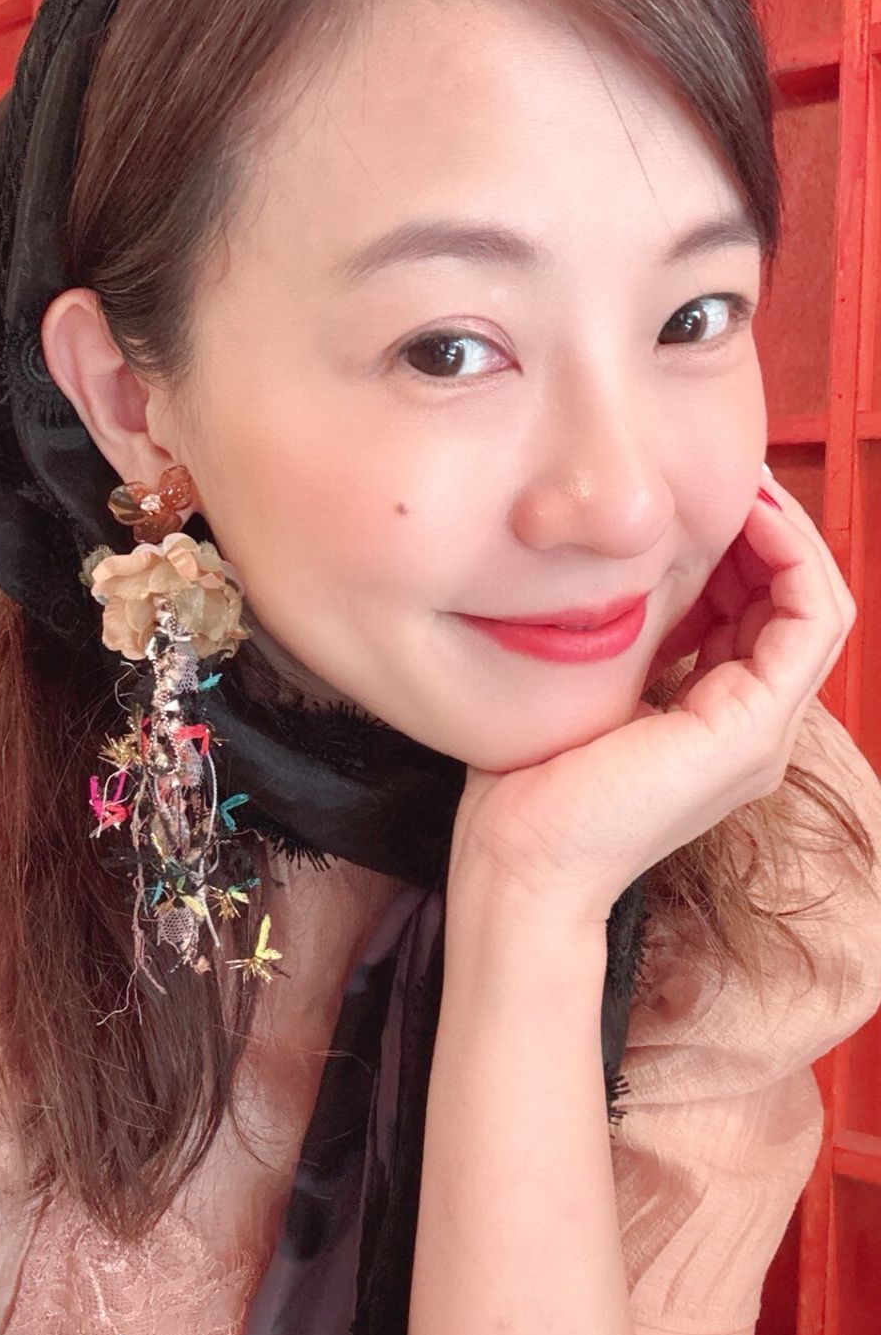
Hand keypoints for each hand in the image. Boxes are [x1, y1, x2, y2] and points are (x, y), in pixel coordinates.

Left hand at [451, 474, 856, 924]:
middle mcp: (751, 727)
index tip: (701, 492)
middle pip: (792, 602)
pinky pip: (811, 622)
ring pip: (815, 606)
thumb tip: (614, 560)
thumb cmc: (526, 788)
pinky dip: (791, 559)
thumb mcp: (583, 684)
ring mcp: (762, 733)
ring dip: (786, 533)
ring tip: (741, 483)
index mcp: (716, 719)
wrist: (519, 864)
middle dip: (767, 528)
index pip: (760, 610)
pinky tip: (746, 518)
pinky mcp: (754, 730)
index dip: (744, 543)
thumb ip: (619, 633)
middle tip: (728, 470)